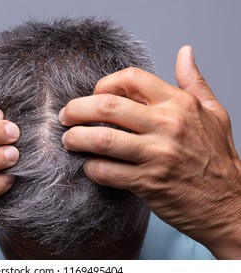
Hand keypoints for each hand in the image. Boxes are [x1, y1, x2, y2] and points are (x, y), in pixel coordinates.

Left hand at [59, 46, 240, 258]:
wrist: (228, 203)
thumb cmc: (218, 158)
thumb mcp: (213, 112)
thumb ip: (194, 81)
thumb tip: (184, 52)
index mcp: (180, 104)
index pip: (131, 79)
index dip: (105, 84)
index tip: (95, 95)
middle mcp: (168, 126)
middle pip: (108, 106)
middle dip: (77, 109)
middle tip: (65, 116)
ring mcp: (157, 155)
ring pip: (102, 139)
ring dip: (76, 138)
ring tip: (69, 140)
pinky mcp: (147, 183)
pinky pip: (107, 172)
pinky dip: (91, 168)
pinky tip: (89, 166)